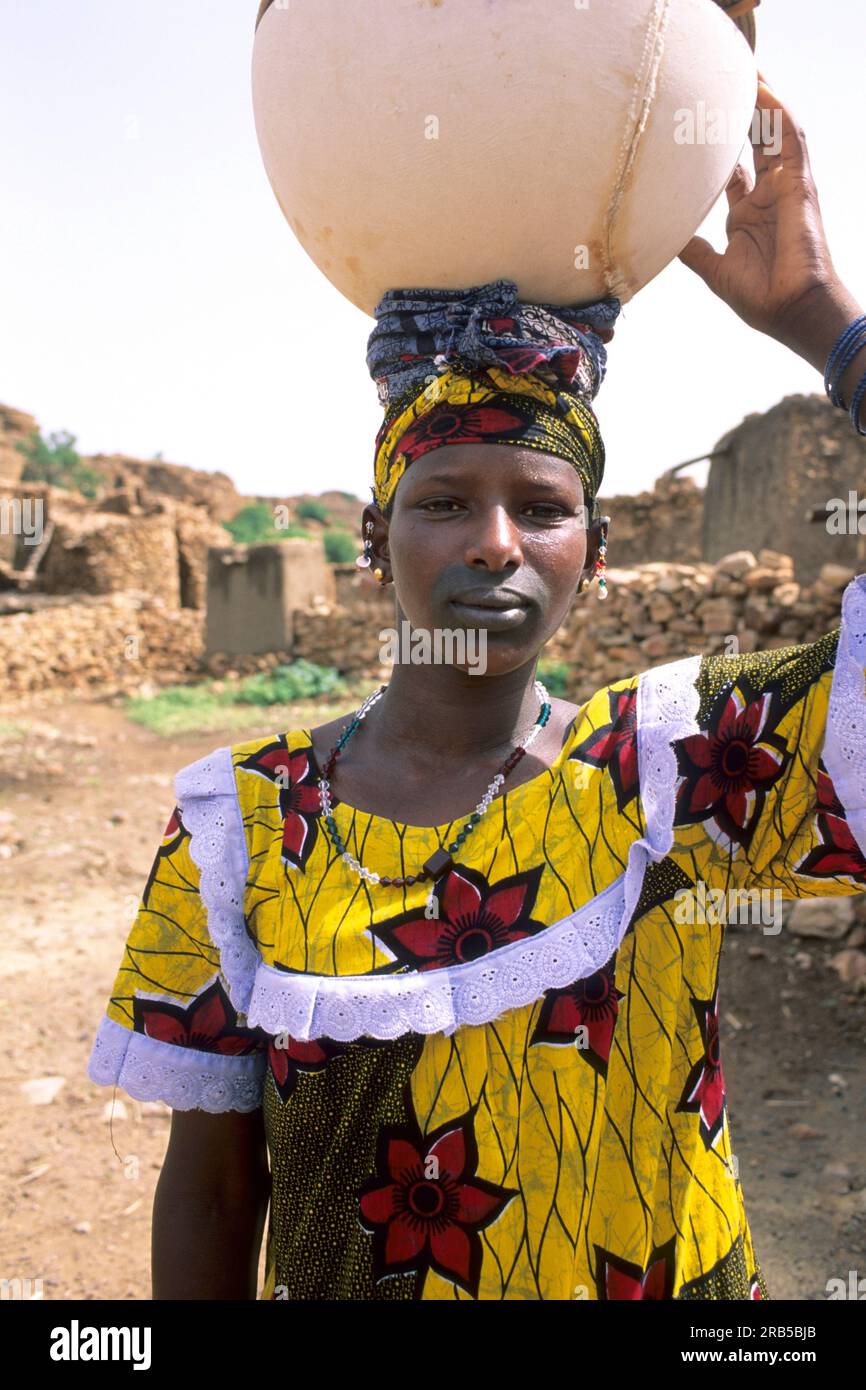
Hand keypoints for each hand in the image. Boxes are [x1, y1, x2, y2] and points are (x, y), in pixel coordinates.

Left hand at [678, 74, 840, 349]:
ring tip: (742, 70)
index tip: (688, 123)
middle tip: (715, 81)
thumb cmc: (761, 297)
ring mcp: (784, 186)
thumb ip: (693, 250)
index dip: (712, 144)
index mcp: (746, 214)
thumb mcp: (715, 270)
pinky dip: (778, 112)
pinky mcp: (799, 184)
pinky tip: (762, 90)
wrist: (791, 311)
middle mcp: (766, 195)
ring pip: (772, 130)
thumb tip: (663, 237)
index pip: (729, 168)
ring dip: (759, 100)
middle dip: (736, 111)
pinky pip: (791, 138)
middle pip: (750, 140)